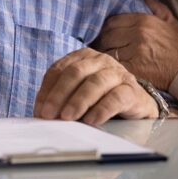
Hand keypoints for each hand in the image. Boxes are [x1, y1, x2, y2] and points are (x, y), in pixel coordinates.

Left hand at [33, 48, 157, 124]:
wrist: (137, 103)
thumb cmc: (101, 98)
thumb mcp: (79, 94)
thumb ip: (62, 99)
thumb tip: (41, 114)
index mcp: (82, 57)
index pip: (58, 70)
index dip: (47, 90)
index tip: (40, 110)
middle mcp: (99, 61)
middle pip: (75, 73)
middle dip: (59, 95)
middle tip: (50, 115)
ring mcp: (117, 73)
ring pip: (95, 82)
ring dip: (78, 101)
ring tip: (68, 117)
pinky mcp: (131, 90)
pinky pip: (116, 97)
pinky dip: (102, 109)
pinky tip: (92, 120)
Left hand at [94, 0, 177, 89]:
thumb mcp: (171, 21)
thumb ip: (155, 6)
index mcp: (144, 20)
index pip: (112, 21)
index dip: (105, 28)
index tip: (104, 34)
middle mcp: (138, 34)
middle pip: (106, 35)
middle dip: (102, 41)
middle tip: (100, 46)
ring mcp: (136, 52)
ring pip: (108, 51)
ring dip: (105, 55)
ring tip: (103, 58)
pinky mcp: (135, 69)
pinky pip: (115, 66)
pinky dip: (112, 67)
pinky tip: (112, 69)